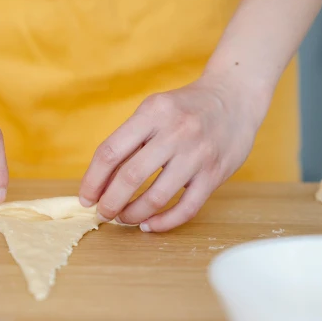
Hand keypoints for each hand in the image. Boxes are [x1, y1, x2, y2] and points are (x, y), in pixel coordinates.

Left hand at [78, 75, 269, 231]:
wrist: (235, 96)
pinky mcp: (215, 173)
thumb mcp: (154, 109)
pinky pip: (186, 208)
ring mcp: (197, 154)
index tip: (86, 198)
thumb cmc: (185, 108)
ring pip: (157, 197)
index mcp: (153, 112)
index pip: (111, 151)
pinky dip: (164, 222)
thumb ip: (130, 140)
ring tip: (125, 218)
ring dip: (134, 214)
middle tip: (103, 213)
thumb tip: (101, 181)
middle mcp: (175, 132)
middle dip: (110, 202)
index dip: (93, 180)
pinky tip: (150, 224)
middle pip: (130, 176)